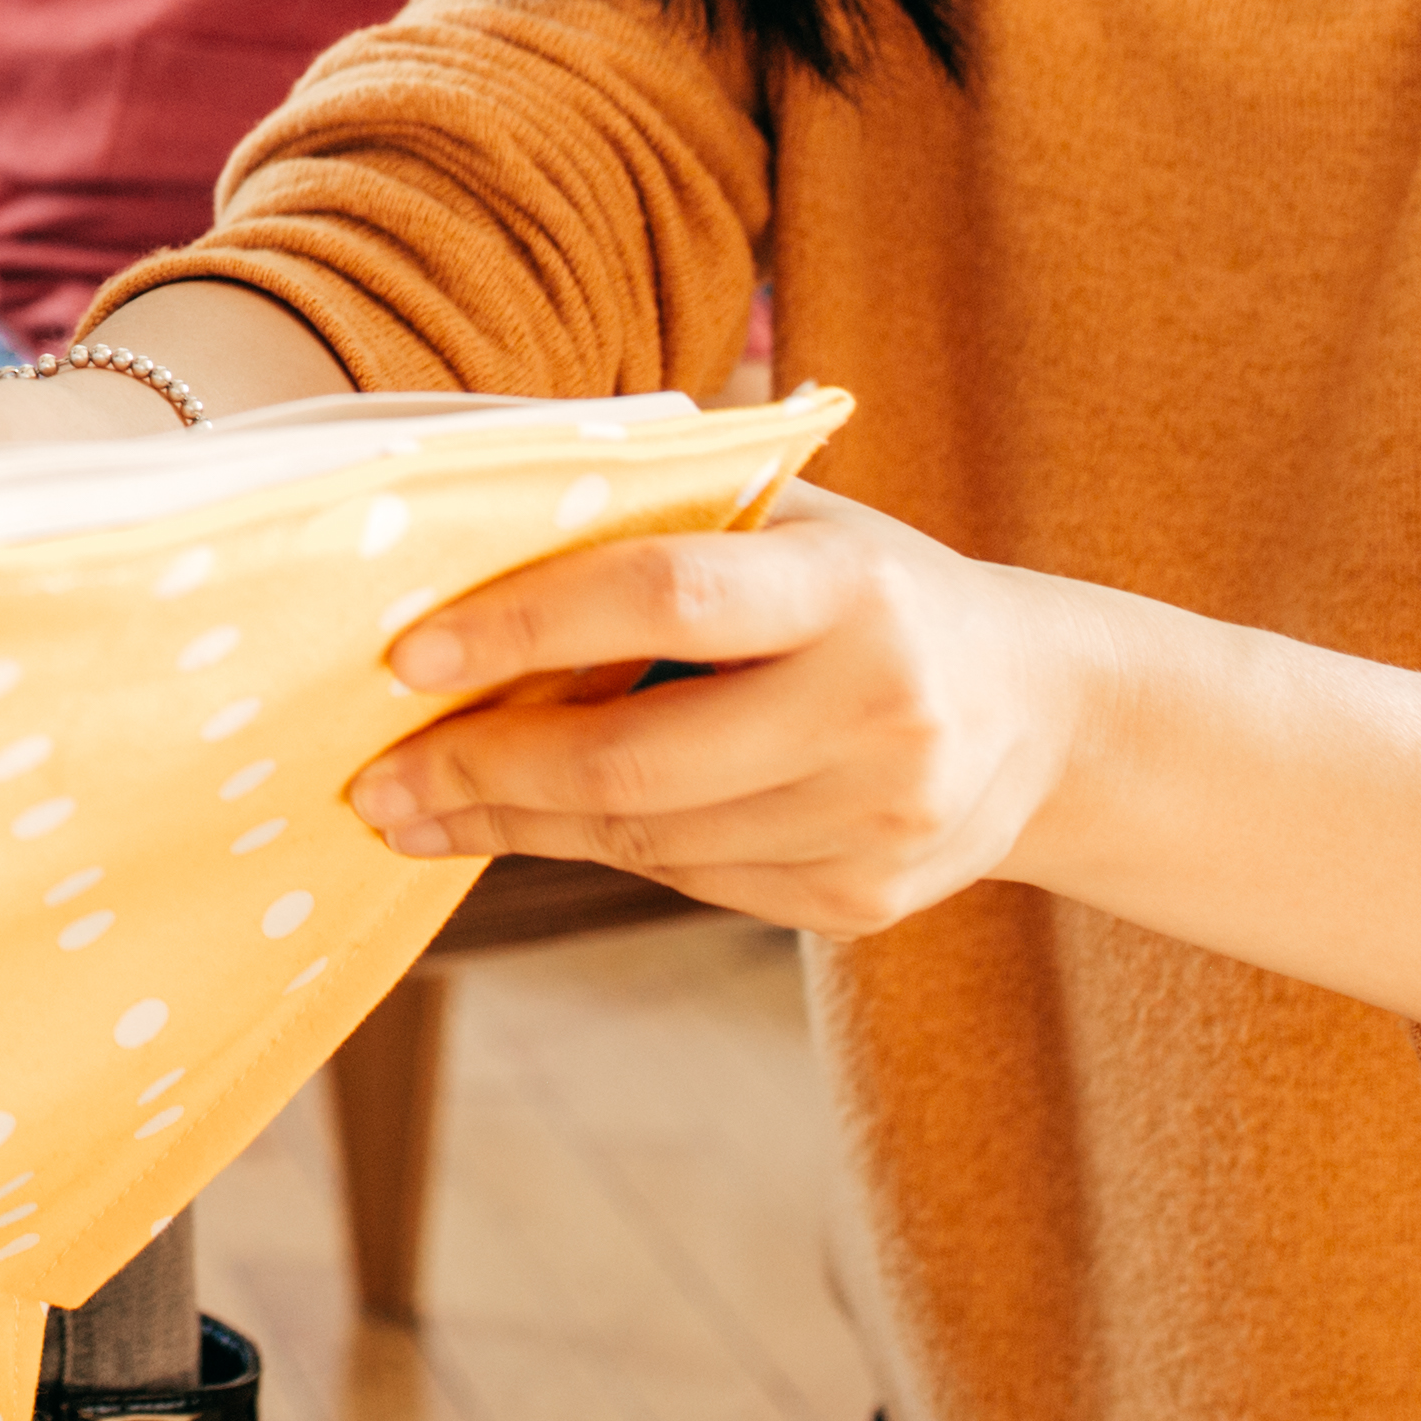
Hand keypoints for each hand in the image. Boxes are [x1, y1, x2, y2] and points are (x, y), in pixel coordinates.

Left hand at [340, 482, 1087, 937]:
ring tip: (412, 809)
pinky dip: (595, 850)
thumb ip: (665, 521)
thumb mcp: (796, 523)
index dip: (525, 625)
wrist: (1048, 713)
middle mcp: (877, 709)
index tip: (407, 653)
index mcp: (852, 586)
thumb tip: (466, 525)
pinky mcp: (866, 898)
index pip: (663, 596)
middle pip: (637, 758)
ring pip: (651, 838)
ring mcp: (880, 820)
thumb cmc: (867, 588)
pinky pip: (692, 879)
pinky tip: (522, 827)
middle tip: (372, 773)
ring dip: (513, 827)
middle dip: (484, 770)